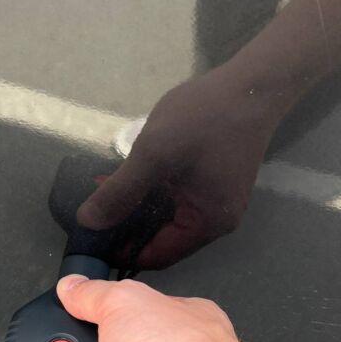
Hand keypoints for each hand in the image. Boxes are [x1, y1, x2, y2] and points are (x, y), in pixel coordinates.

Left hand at [77, 66, 283, 268]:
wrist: (253, 84)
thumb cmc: (205, 118)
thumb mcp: (154, 154)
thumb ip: (121, 191)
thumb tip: (88, 223)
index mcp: (207, 225)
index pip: (157, 257)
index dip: (122, 252)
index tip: (91, 240)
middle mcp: (216, 222)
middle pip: (162, 240)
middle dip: (127, 227)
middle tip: (92, 212)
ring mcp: (217, 202)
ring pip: (168, 218)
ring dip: (137, 208)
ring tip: (104, 190)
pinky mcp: (215, 183)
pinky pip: (178, 200)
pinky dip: (153, 194)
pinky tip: (130, 177)